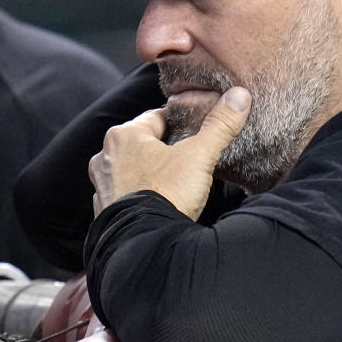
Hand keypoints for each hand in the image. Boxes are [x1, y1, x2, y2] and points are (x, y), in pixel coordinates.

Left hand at [89, 87, 251, 219]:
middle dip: (165, 149)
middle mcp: (106, 156)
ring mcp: (102, 185)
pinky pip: (126, 195)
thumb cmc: (167, 194)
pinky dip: (140, 196)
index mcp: (124, 135)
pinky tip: (160, 204)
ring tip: (176, 184)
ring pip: (134, 169)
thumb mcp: (199, 155)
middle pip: (144, 143)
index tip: (197, 135)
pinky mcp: (104, 211)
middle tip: (191, 161)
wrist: (145, 245)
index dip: (182, 124)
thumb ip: (220, 125)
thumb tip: (239, 96)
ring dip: (151, 173)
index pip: (158, 117)